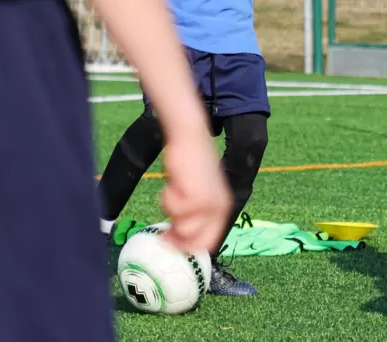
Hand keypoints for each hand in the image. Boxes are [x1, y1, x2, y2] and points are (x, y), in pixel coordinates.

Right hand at [160, 128, 232, 255]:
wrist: (190, 139)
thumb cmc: (190, 163)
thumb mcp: (198, 191)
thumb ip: (194, 213)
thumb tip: (179, 236)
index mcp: (223, 210)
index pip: (208, 243)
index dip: (188, 247)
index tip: (171, 243)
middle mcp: (219, 210)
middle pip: (194, 243)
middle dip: (176, 238)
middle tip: (164, 229)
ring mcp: (209, 206)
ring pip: (182, 228)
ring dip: (171, 211)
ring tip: (174, 191)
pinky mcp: (196, 198)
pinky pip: (173, 211)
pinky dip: (168, 199)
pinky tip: (173, 183)